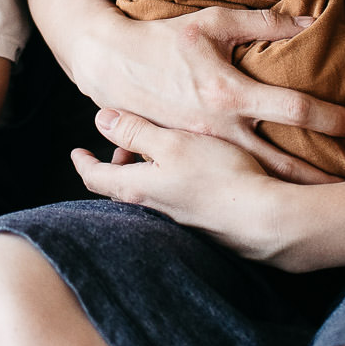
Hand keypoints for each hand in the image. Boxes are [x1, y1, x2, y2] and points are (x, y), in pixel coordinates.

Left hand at [74, 107, 293, 263]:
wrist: (268, 220)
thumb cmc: (219, 176)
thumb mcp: (172, 143)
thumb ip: (135, 131)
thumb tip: (99, 120)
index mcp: (137, 190)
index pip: (94, 178)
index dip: (82, 162)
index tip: (76, 151)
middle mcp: (151, 209)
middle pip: (120, 187)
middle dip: (116, 164)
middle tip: (125, 146)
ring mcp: (177, 220)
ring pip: (147, 193)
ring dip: (144, 172)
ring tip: (160, 151)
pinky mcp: (201, 224)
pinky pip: (172, 200)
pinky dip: (168, 182)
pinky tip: (190, 168)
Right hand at [83, 7, 344, 183]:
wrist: (112, 64)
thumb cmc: (165, 38)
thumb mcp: (214, 21)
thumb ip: (264, 22)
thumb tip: (311, 19)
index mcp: (229, 92)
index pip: (292, 109)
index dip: (328, 117)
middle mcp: (220, 127)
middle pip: (281, 161)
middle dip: (318, 176)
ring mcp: (204, 148)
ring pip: (256, 177)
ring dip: (290, 189)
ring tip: (322, 202)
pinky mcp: (190, 157)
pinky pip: (227, 177)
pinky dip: (254, 188)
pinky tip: (274, 198)